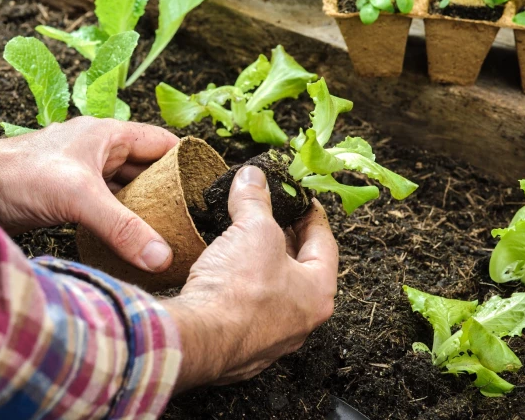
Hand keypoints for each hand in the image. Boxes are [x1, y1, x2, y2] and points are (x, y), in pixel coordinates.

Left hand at [0, 117, 178, 272]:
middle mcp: (101, 151)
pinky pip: (108, 206)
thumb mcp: (79, 198)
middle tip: (191, 219)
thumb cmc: (19, 175)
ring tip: (169, 233)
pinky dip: (122, 221)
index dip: (187, 162)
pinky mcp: (71, 196)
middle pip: (148, 169)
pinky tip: (133, 240)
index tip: (206, 189)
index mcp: (110, 135)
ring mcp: (85, 174)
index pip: (163, 144)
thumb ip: (123, 228)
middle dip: (169, 192)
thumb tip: (162, 257)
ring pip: (128, 190)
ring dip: (145, 208)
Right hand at [162, 166, 337, 391]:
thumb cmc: (239, 289)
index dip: (312, 215)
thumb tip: (253, 177)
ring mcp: (271, 338)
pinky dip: (240, 288)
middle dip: (284, 238)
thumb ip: (255, 200)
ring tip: (245, 239)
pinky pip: (247, 310)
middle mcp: (301, 320)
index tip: (302, 201)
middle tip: (272, 215)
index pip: (324, 243)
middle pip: (299, 269)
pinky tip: (224, 273)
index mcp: (318, 292)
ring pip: (272, 292)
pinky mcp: (241, 347)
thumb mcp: (253, 229)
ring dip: (261, 264)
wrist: (199, 339)